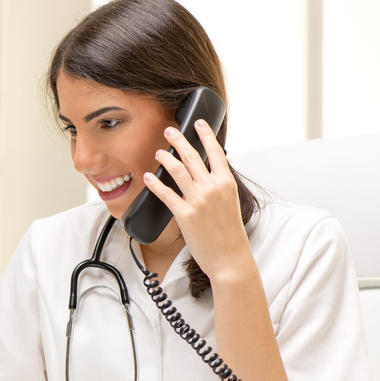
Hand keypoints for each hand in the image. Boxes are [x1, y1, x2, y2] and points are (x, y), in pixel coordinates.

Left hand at [142, 120, 250, 280]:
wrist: (230, 258)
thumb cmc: (230, 234)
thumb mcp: (231, 203)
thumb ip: (219, 186)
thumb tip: (208, 174)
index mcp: (227, 184)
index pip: (215, 152)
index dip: (205, 134)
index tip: (197, 122)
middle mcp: (213, 188)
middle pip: (192, 157)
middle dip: (179, 140)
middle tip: (169, 130)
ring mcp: (198, 200)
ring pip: (178, 171)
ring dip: (165, 158)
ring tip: (158, 152)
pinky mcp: (185, 214)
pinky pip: (166, 194)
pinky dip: (155, 184)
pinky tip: (148, 177)